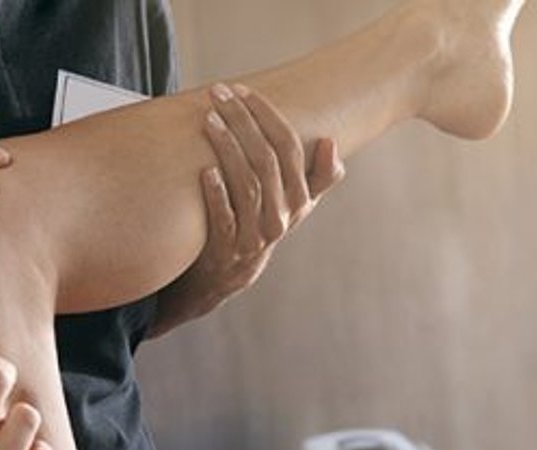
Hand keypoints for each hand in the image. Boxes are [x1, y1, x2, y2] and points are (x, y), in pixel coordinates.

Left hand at [150, 83, 344, 335]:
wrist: (230, 271)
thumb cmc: (262, 223)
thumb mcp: (295, 204)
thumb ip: (317, 176)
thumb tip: (331, 143)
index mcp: (299, 199)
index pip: (289, 148)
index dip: (267, 116)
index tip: (244, 90)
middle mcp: (282, 217)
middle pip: (266, 160)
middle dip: (242, 121)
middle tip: (219, 93)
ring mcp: (255, 235)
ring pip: (247, 186)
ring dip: (227, 148)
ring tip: (208, 119)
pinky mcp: (227, 250)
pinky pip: (224, 219)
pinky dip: (216, 194)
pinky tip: (204, 170)